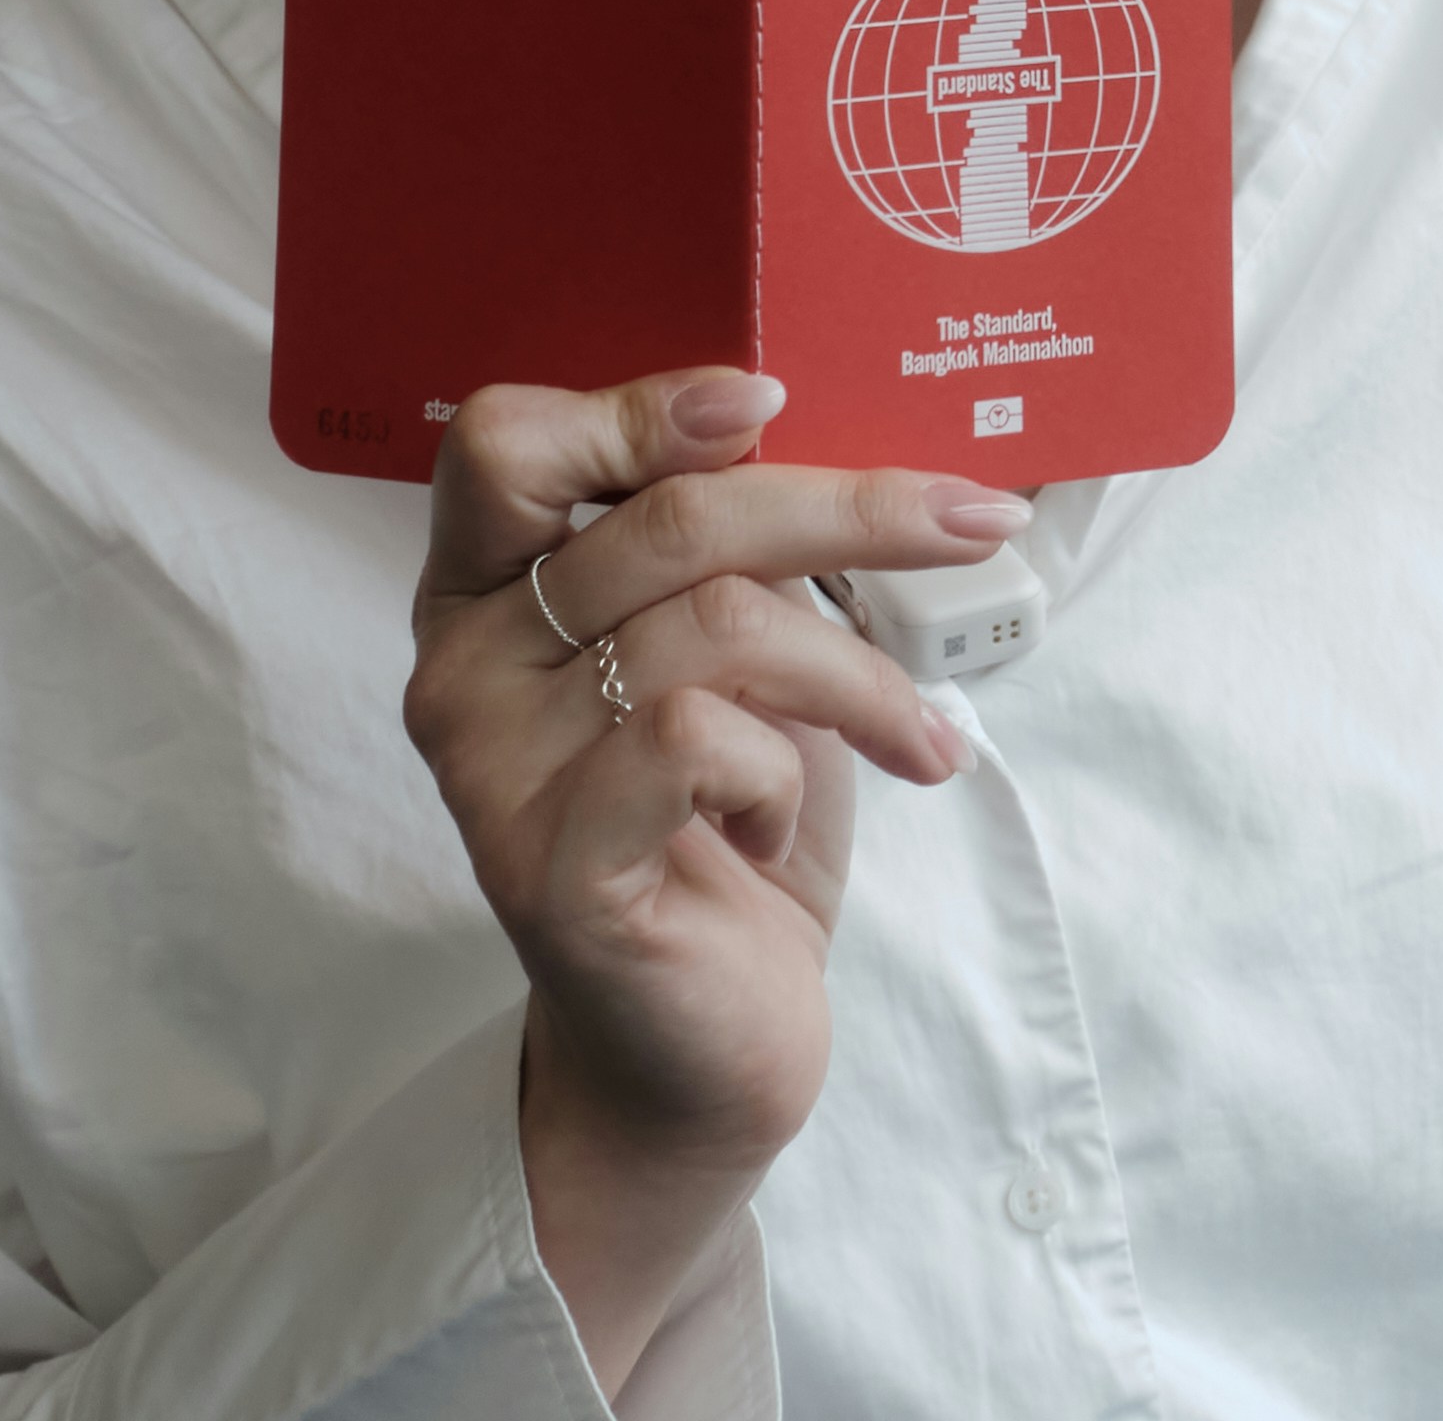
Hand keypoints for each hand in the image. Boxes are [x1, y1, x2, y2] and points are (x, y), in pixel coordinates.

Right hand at [408, 369, 1029, 1384]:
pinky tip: (786, 823)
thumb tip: (852, 432)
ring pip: (715, 623)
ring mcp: (492, 769)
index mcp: (486, 594)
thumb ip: (730, 554)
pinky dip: (787, 767)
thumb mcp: (733, 659)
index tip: (772, 400)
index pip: (505, 443)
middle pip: (664, 517)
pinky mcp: (550, 863)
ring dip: (857, 674)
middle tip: (979, 522)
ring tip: (914, 736)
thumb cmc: (727, 828)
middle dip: (852, 511)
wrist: (702, 1044)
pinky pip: (695, 737)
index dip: (640, 406)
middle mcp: (463, 667)